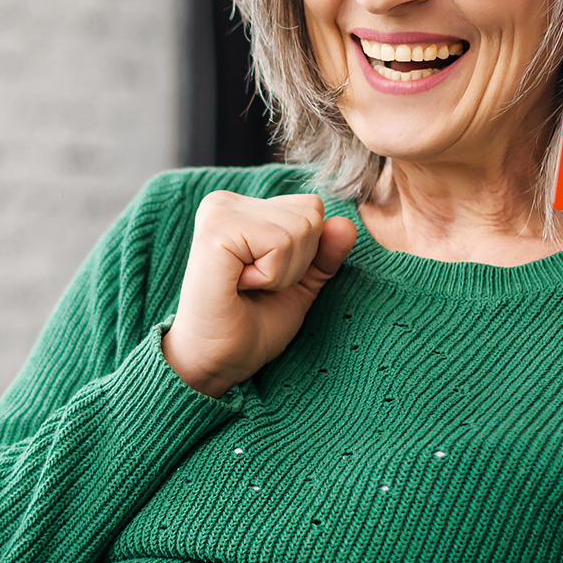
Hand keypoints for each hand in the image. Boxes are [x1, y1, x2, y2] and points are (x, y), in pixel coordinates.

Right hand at [162, 192, 357, 397]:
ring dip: (283, 273)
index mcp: (242, 208)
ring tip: (246, 287)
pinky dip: (272, 276)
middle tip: (256, 286)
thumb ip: (324, 254)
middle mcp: (226, 201)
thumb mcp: (300, 286)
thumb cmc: (250, 326)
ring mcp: (219, 211)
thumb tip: (346, 224)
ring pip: (301, 227)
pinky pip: (281, 242)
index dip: (305, 255)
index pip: (312, 208)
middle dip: (297, 262)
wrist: (217, 362)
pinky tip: (238, 285)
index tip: (263, 279)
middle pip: (311, 213)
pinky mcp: (217, 229)